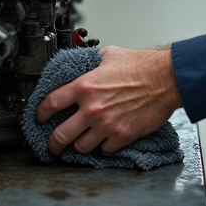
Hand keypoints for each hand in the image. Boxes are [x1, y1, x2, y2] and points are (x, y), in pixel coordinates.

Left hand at [36, 46, 181, 156]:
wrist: (166, 79)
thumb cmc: (142, 66)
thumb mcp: (109, 55)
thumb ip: (92, 63)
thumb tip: (85, 64)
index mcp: (84, 86)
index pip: (51, 103)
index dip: (41, 113)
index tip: (40, 117)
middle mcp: (91, 108)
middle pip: (60, 135)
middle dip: (52, 144)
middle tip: (51, 146)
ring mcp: (106, 125)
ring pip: (80, 147)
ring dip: (78, 145)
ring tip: (79, 143)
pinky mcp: (122, 136)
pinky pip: (104, 149)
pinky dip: (102, 147)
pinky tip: (103, 141)